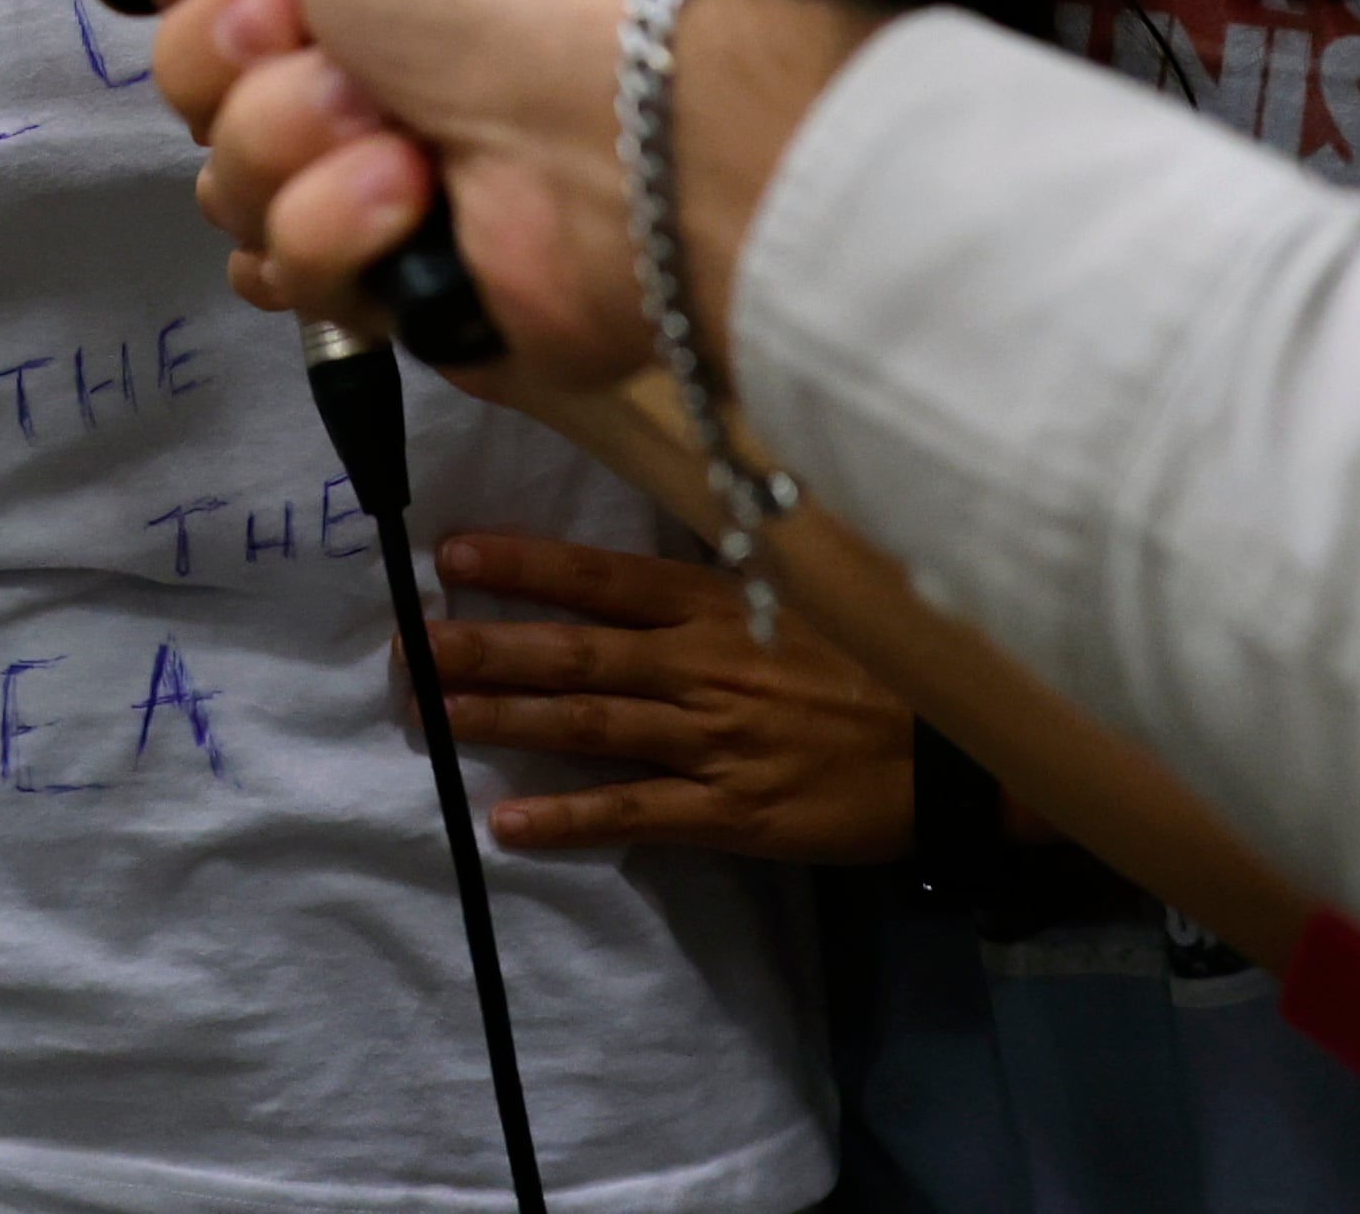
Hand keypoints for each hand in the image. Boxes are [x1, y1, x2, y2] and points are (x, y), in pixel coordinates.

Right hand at [133, 0, 883, 396]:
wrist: (606, 143)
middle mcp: (357, 57)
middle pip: (197, 76)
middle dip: (239, 60)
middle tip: (313, 38)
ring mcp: (365, 172)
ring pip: (231, 177)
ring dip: (299, 150)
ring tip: (397, 142)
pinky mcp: (383, 272)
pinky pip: (284, 267)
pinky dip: (336, 236)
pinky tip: (403, 212)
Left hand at [423, 531, 912, 860]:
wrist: (954, 751)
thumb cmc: (874, 663)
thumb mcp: (800, 590)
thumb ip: (722, 567)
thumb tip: (647, 536)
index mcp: (717, 604)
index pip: (602, 578)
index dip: (523, 564)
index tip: (449, 555)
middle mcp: (702, 665)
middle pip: (572, 651)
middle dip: (482, 648)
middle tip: (404, 649)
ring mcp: (714, 740)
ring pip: (587, 726)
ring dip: (502, 720)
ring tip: (429, 717)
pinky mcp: (732, 810)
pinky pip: (637, 813)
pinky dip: (570, 818)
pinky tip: (508, 822)